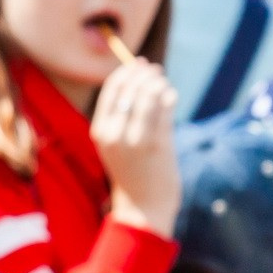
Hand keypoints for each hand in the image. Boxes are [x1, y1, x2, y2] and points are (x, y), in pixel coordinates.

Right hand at [91, 58, 180, 234]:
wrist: (142, 207)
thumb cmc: (132, 173)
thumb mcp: (117, 145)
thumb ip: (123, 117)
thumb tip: (139, 81)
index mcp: (100, 131)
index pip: (112, 90)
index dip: (127, 72)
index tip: (139, 65)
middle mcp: (115, 133)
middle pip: (131, 88)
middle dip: (145, 74)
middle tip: (156, 70)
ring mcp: (136, 139)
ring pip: (149, 95)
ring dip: (159, 83)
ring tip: (164, 83)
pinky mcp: (158, 144)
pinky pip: (165, 109)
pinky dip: (169, 97)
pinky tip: (172, 95)